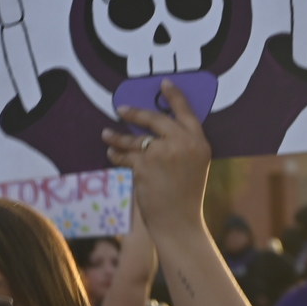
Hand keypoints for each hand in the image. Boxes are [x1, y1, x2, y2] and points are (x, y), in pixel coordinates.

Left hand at [101, 80, 210, 239]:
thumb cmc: (185, 196)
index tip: (164, 83)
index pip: (186, 112)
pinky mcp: (144, 165)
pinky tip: (111, 153)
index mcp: (199, 143)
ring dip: (117, 135)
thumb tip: (157, 130)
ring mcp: (163, 153)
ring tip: (106, 134)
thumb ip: (182, 146)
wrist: (179, 222)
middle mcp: (183, 144)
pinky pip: (125, 155)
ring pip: (134, 138)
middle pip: (155, 119)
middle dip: (136, 112)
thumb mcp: (194, 165)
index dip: (174, 96)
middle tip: (121, 109)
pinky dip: (116, 155)